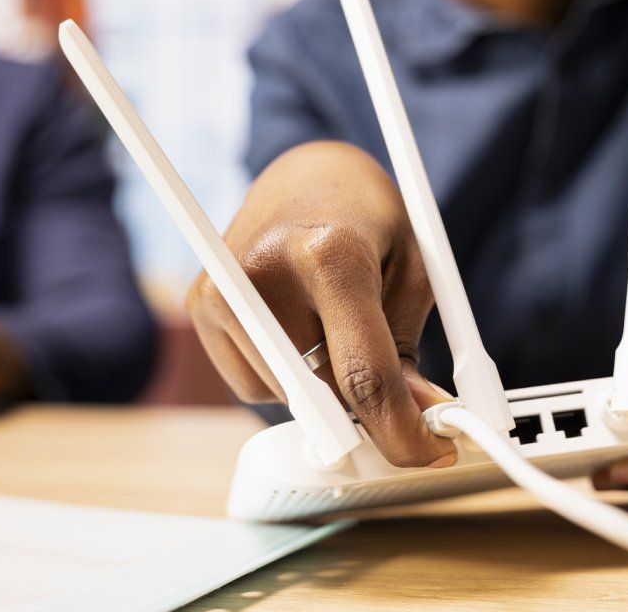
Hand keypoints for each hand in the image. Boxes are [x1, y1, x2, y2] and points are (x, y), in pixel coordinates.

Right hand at [187, 141, 456, 467]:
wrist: (307, 173)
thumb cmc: (368, 217)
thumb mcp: (413, 271)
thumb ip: (409, 349)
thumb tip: (417, 419)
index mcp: (330, 255)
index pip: (364, 375)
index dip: (402, 430)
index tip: (428, 453)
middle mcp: (263, 275)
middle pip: (325, 394)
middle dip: (367, 407)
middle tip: (399, 391)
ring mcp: (222, 292)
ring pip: (289, 397)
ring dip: (325, 385)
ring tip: (335, 321)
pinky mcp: (200, 306)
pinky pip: (254, 384)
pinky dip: (288, 376)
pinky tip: (300, 327)